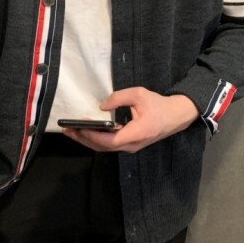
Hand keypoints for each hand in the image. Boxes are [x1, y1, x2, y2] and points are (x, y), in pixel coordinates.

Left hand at [62, 87, 199, 152]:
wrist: (176, 116)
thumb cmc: (158, 105)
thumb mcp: (139, 94)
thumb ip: (119, 98)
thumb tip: (102, 106)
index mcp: (135, 134)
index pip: (109, 140)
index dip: (91, 135)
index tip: (78, 128)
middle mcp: (131, 145)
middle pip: (103, 147)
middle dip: (84, 139)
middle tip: (67, 131)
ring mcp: (131, 147)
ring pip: (105, 148)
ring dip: (88, 141)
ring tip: (73, 132)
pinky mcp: (130, 144)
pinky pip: (110, 145)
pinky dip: (97, 140)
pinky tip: (87, 132)